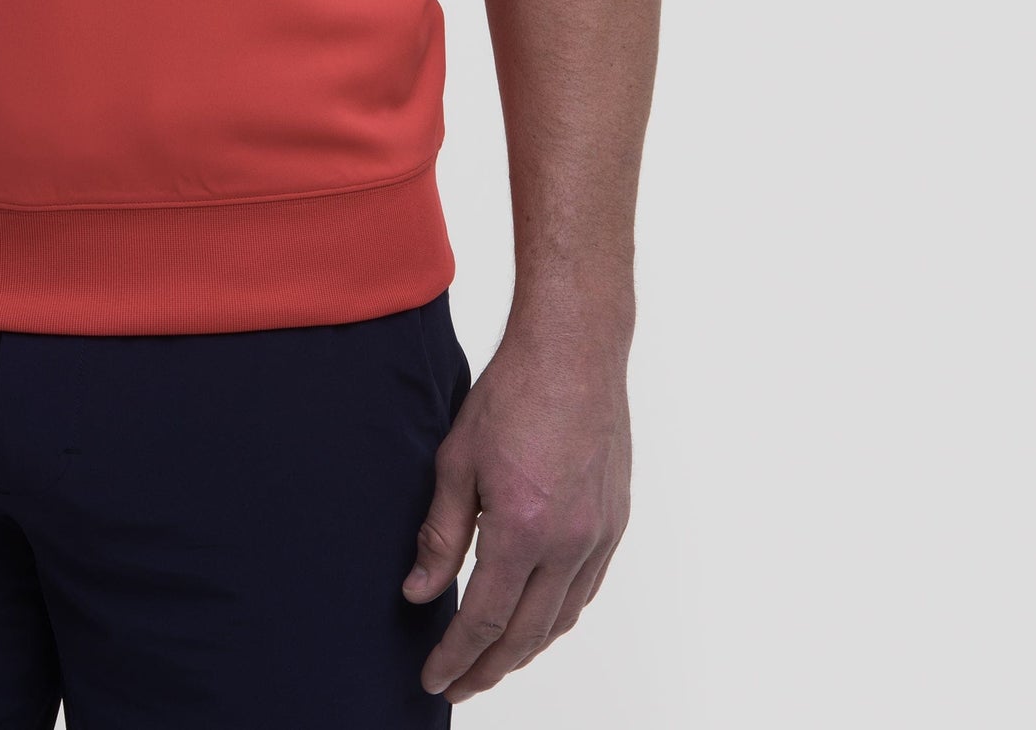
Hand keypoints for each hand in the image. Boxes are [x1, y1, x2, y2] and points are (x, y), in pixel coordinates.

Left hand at [403, 322, 631, 703]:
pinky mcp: (615, 522)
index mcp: (523, 530)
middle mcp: (569, 544)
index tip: (434, 680)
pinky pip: (586, 590)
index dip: (457, 657)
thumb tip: (420, 593)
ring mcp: (599, 536)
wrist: (574, 351)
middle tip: (458, 685)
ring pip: (562, 619)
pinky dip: (557, 616)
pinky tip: (536, 618)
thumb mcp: (456, 459)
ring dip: (525, 650)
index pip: (486, 621)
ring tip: (491, 662)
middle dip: (489, 669)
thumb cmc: (512, 393)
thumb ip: (440, 533)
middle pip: (528, 635)